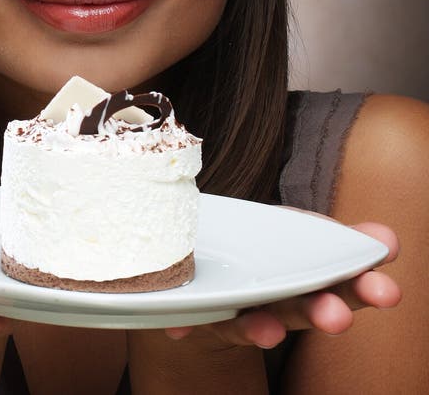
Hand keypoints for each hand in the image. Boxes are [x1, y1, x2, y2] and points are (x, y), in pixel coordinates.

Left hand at [164, 221, 400, 347]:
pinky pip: (193, 318)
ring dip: (261, 329)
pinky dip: (187, 323)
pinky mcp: (201, 313)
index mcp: (304, 281)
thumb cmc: (264, 253)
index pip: (338, 286)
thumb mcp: (299, 236)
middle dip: (319, 313)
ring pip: (251, 323)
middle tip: (340, 316)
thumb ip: (337, 239)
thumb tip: (386, 236)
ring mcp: (237, 311)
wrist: (207, 279)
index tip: (386, 290)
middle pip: (299, 310)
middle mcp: (275, 304)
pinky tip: (181, 327)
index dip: (360, 288)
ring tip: (268, 332)